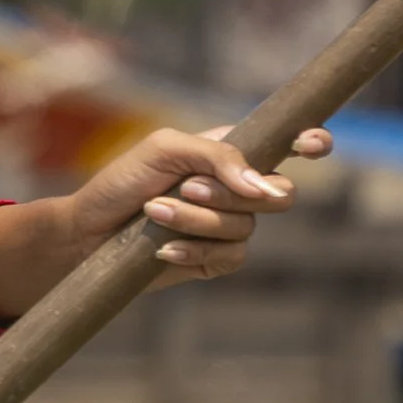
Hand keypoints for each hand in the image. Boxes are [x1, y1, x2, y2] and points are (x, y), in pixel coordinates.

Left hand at [70, 124, 331, 285]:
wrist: (88, 231)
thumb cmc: (123, 181)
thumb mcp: (165, 150)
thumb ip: (217, 155)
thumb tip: (261, 185)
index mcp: (232, 152)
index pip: (286, 145)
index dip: (311, 143)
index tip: (314, 143)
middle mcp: (239, 188)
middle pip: (280, 194)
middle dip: (231, 194)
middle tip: (187, 188)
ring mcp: (230, 226)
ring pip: (247, 228)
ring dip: (196, 221)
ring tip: (154, 212)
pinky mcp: (216, 260)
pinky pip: (232, 257)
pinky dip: (193, 250)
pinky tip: (162, 247)